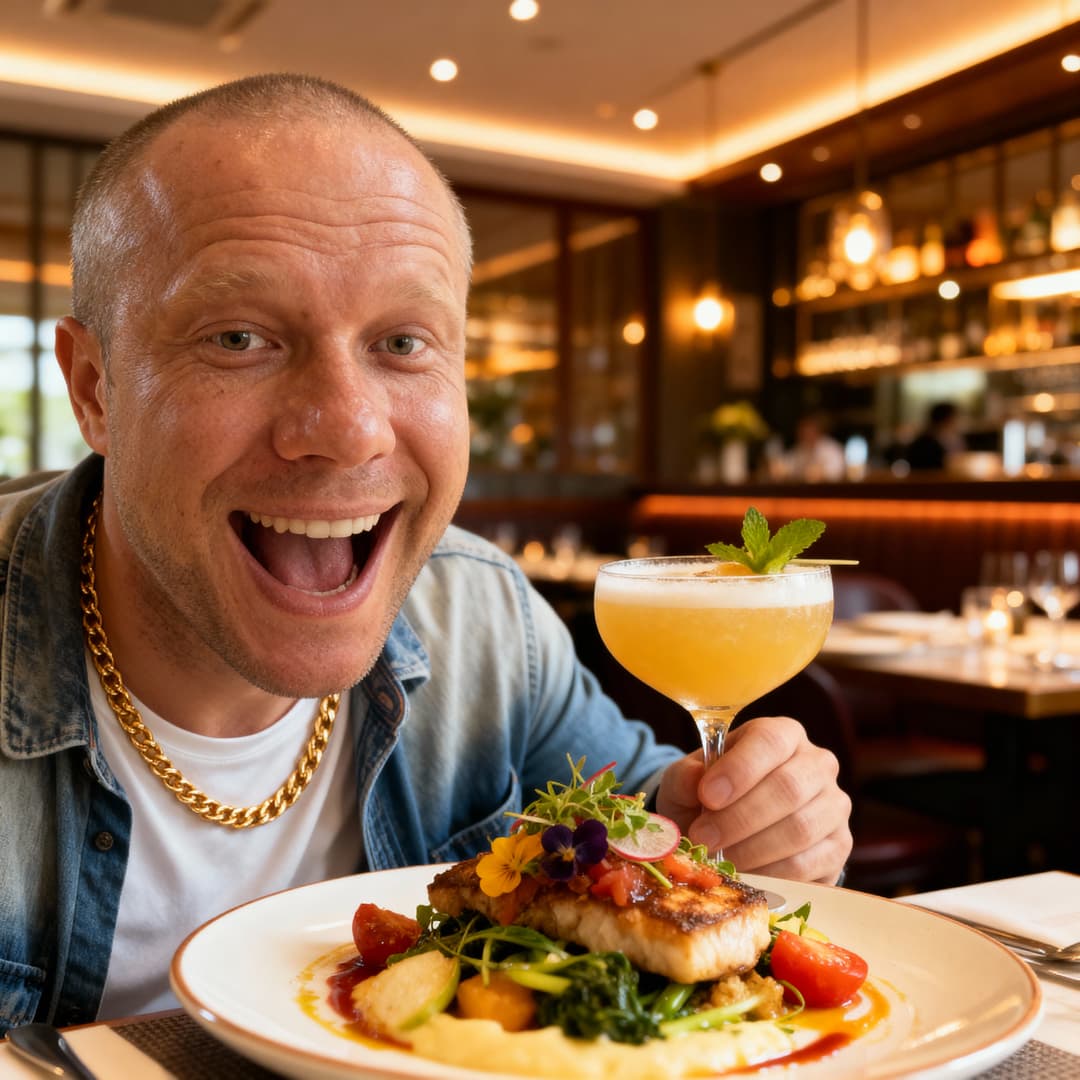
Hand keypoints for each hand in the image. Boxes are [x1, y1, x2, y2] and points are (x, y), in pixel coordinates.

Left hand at [655, 714, 851, 883]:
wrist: (731, 831)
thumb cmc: (710, 796)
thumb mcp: (687, 780)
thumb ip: (685, 776)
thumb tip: (694, 779)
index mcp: (782, 734)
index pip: (769, 741)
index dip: (739, 769)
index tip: (706, 796)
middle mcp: (817, 764)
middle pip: (788, 788)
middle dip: (739, 818)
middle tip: (703, 839)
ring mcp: (833, 806)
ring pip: (800, 829)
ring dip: (752, 849)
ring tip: (719, 858)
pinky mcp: (839, 847)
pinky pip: (809, 865)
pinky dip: (770, 874)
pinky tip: (744, 874)